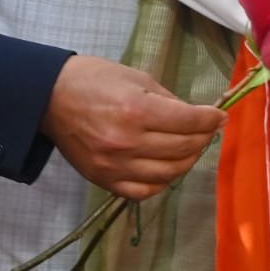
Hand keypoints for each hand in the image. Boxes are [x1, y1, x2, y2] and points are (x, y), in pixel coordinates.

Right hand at [41, 55, 226, 199]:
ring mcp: (115, 166)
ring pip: (169, 174)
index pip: (190, 122)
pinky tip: (168, 168)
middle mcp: (128, 143)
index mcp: (137, 111)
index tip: (220, 116)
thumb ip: (169, 100)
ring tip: (193, 148)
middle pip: (183, 149)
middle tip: (209, 130)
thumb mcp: (137, 78)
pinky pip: (143, 192)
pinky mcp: (103, 180)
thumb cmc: (95, 80)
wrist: (49, 98)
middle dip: (204, 138)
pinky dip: (162, 182)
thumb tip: (196, 116)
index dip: (211, 119)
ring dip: (188, 161)